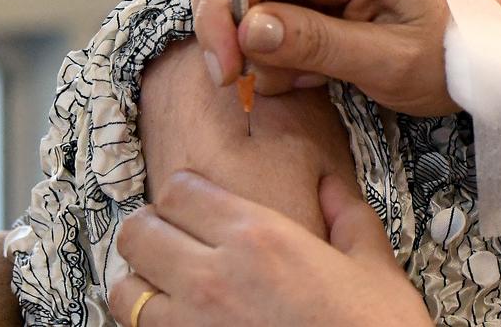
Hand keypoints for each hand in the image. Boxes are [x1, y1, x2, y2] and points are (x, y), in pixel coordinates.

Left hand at [109, 170, 431, 325]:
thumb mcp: (374, 269)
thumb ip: (348, 216)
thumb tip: (331, 187)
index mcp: (258, 239)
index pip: (180, 192)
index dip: (183, 189)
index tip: (193, 197)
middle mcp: (214, 279)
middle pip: (139, 232)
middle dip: (150, 226)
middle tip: (171, 233)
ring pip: (125, 289)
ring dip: (140, 279)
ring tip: (165, 280)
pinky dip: (147, 322)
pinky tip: (175, 320)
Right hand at [186, 0, 456, 115]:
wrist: (487, 43)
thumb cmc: (454, 50)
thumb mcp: (389, 60)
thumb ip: (316, 44)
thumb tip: (247, 31)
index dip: (220, 16)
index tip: (227, 73)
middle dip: (228, 29)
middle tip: (254, 78)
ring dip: (255, 44)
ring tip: (309, 73)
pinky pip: (260, 5)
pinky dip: (270, 44)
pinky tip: (312, 63)